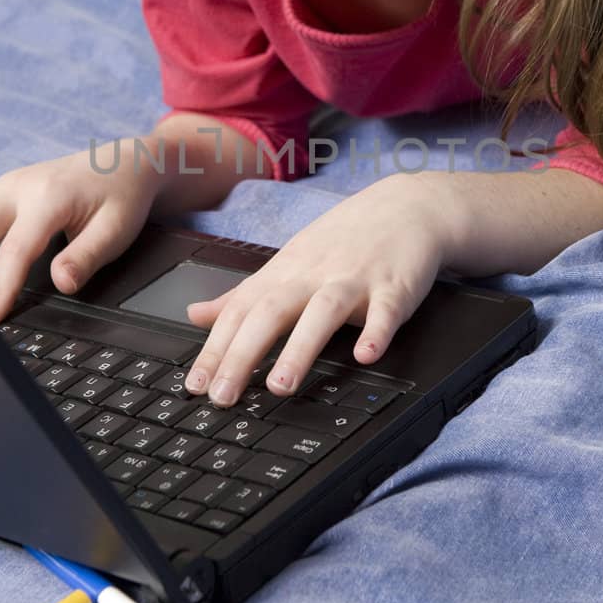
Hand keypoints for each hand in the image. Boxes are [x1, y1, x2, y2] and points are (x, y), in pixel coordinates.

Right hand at [0, 143, 157, 322]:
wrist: (124, 162)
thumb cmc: (120, 197)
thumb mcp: (116, 230)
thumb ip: (86, 256)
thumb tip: (61, 283)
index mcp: (48, 197)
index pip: (16, 248)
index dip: (0, 286)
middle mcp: (18, 187)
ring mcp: (5, 184)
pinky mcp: (0, 186)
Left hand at [182, 173, 452, 406]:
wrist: (407, 207)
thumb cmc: (344, 240)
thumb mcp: (287, 262)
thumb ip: (243, 295)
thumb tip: (195, 315)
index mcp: (284, 273)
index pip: (239, 311)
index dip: (214, 348)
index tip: (194, 384)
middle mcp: (313, 276)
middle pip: (270, 312)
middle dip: (243, 355)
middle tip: (222, 395)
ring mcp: (354, 280)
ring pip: (322, 312)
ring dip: (300, 348)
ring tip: (280, 386)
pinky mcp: (394, 287)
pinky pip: (385, 311)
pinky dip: (376, 333)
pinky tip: (366, 355)